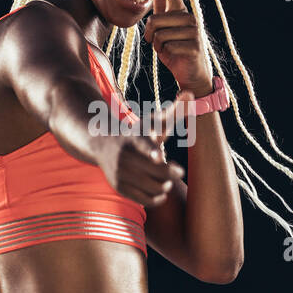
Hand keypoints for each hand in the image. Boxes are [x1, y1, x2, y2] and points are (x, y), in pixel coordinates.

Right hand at [98, 89, 193, 206]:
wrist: (102, 143)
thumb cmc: (137, 133)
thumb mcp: (152, 122)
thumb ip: (173, 112)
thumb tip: (190, 93)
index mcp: (134, 138)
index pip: (143, 145)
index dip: (151, 151)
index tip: (159, 157)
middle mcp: (124, 156)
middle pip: (155, 171)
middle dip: (171, 173)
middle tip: (178, 171)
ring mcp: (120, 173)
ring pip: (153, 187)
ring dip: (165, 185)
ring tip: (166, 179)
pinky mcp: (119, 187)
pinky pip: (144, 200)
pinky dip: (157, 197)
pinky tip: (161, 191)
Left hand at [142, 0, 214, 94]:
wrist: (191, 73)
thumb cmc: (175, 47)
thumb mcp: (165, 26)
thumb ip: (161, 5)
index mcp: (182, 12)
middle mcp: (190, 18)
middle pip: (155, 20)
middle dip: (150, 34)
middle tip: (158, 42)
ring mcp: (194, 32)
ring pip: (160, 34)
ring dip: (158, 46)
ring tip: (168, 49)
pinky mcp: (194, 46)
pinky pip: (168, 46)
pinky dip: (165, 53)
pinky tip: (174, 55)